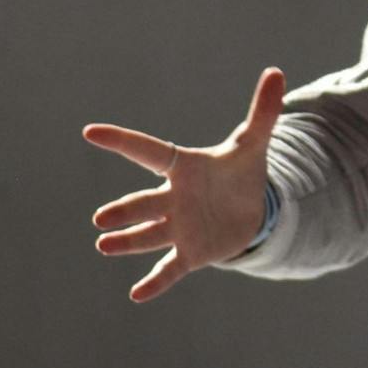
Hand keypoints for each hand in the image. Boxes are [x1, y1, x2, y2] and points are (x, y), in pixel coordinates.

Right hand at [85, 68, 285, 302]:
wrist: (248, 211)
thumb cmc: (239, 174)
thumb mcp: (253, 143)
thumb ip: (263, 111)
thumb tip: (277, 72)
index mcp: (183, 168)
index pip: (149, 151)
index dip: (123, 141)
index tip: (91, 132)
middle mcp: (172, 199)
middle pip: (145, 203)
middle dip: (125, 211)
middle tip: (101, 218)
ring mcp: (178, 227)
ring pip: (149, 236)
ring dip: (128, 242)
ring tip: (104, 244)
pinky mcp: (190, 253)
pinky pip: (169, 269)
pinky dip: (155, 282)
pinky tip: (136, 295)